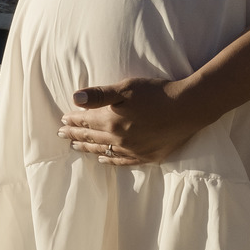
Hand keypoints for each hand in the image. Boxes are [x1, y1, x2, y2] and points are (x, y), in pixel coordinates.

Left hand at [57, 77, 206, 165]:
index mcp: (112, 121)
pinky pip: (122, 161)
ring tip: (75, 147)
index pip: (86, 122)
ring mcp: (133, 150)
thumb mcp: (126, 88)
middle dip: (75, 134)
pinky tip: (103, 160)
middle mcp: (119, 139)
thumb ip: (99, 95)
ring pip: (104, 150)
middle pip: (92, 137)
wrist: (187, 108)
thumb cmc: (156, 93)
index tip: (62, 120)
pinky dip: (109, 161)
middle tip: (61, 134)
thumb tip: (74, 98)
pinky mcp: (147, 156)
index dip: (73, 120)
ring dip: (88, 148)